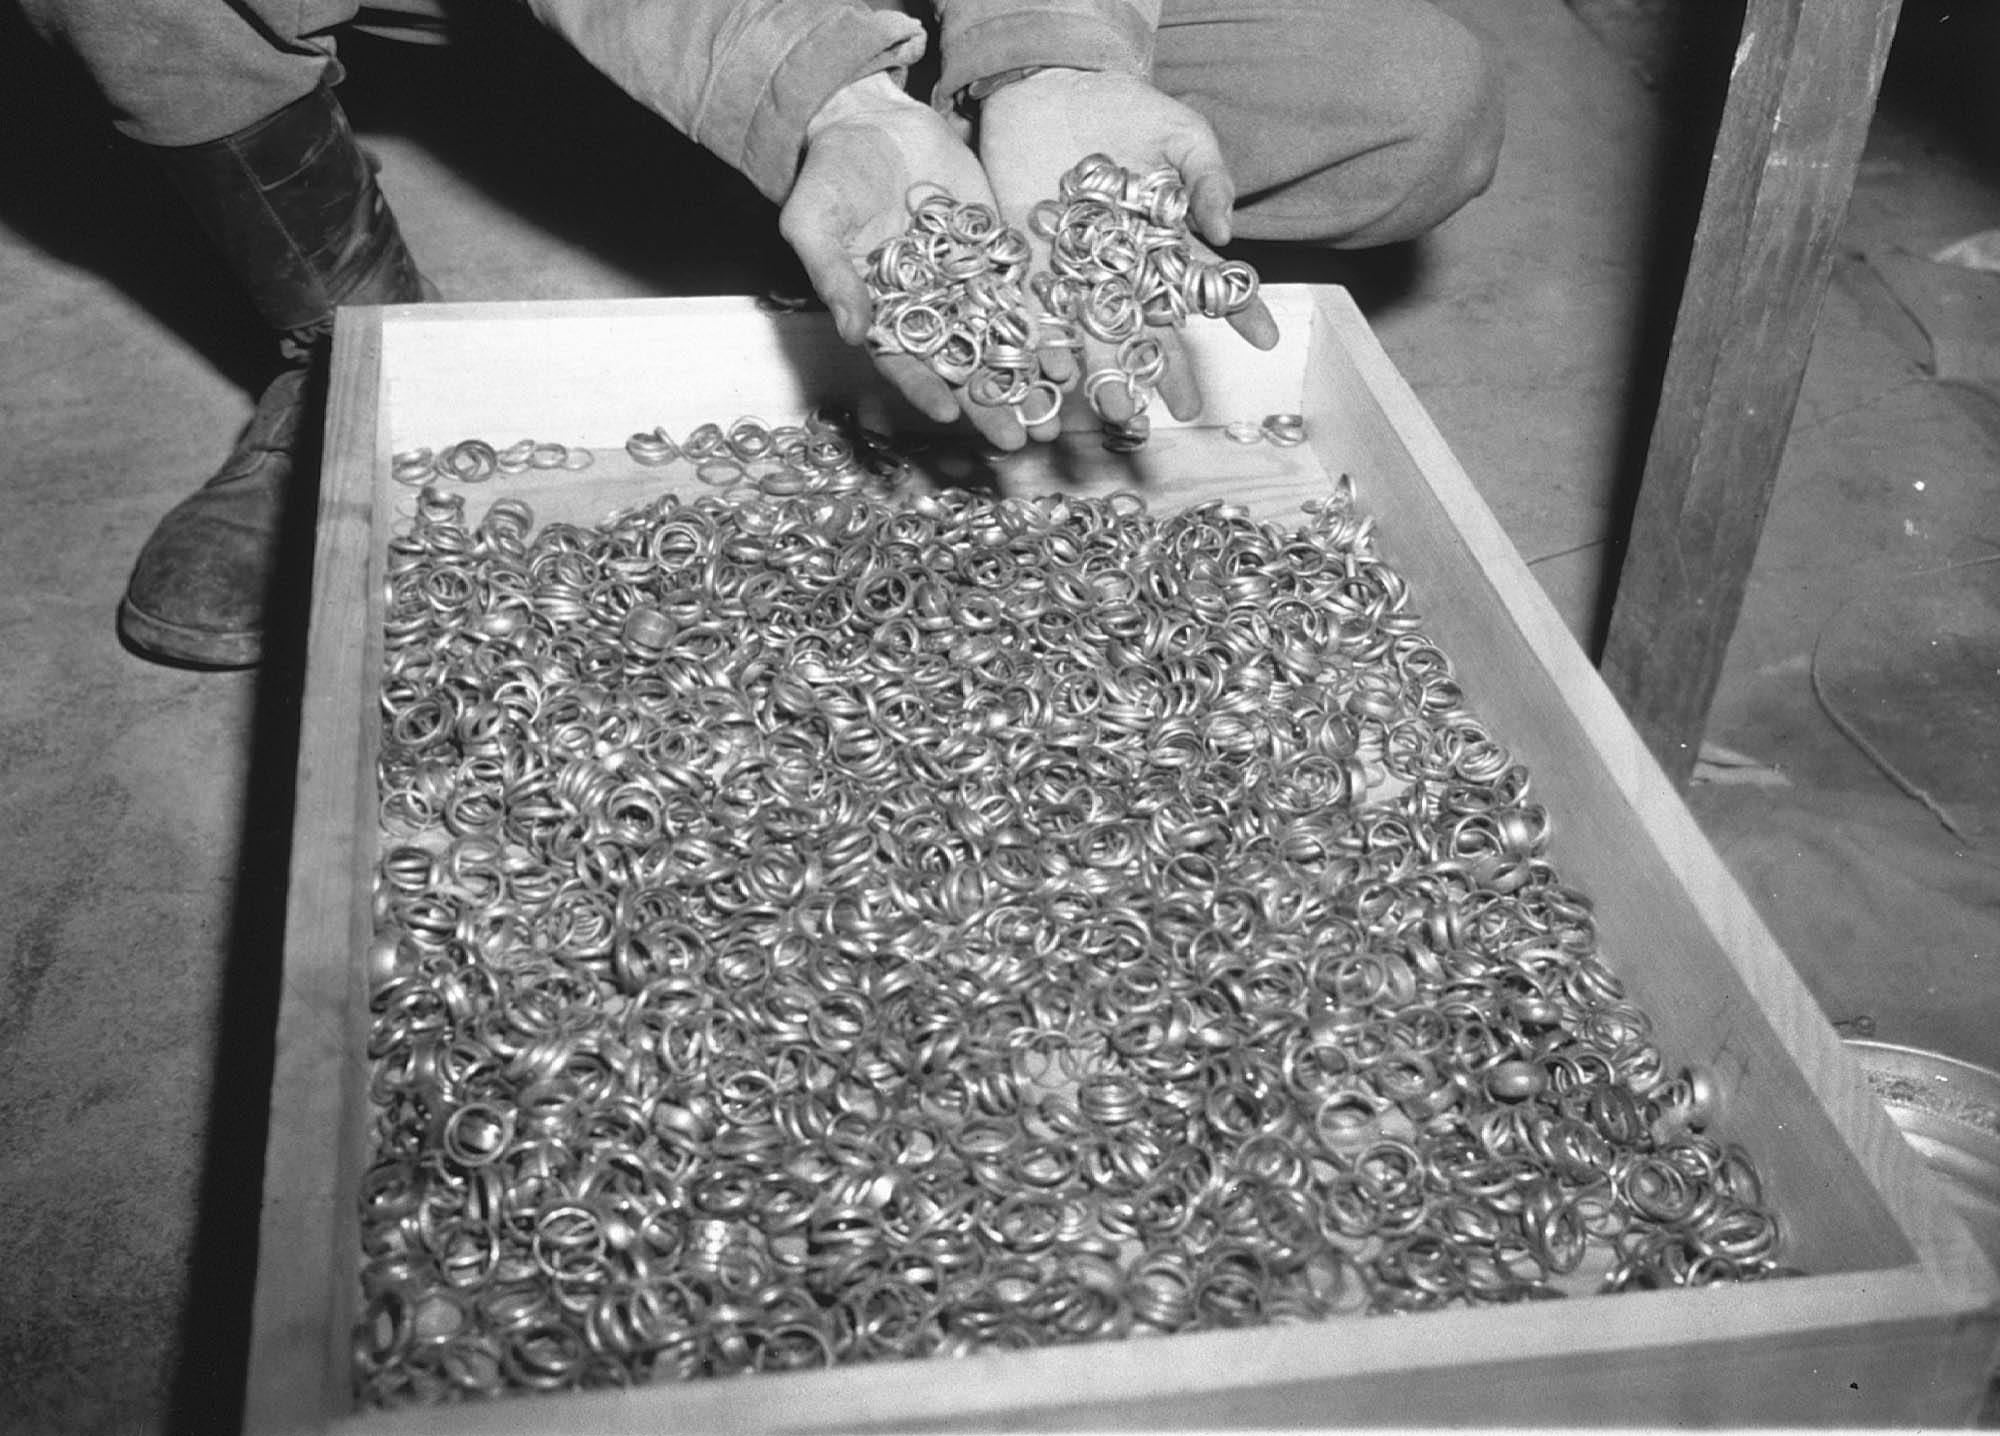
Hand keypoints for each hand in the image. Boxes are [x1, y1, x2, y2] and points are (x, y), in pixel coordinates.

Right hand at [782, 74, 1030, 448]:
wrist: (873, 121)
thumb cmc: (829, 175)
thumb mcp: (812, 221)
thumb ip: (832, 276)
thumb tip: (850, 332)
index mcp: (880, 312)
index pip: (904, 362)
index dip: (926, 390)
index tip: (951, 416)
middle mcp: (925, 307)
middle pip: (961, 365)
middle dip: (990, 404)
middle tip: (1019, 441)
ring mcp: (963, 282)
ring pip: (999, 339)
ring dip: (1027, 376)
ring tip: (1055, 408)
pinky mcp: (994, 252)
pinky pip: (1022, 295)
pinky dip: (1045, 325)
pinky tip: (1070, 354)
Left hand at [979, 70, 1278, 422]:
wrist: (1050, 86)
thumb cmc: (1125, 109)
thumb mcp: (1181, 134)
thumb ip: (1208, 178)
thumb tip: (1226, 233)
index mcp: (1166, 245)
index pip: (1208, 286)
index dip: (1239, 311)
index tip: (1267, 341)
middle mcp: (1124, 271)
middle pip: (1150, 329)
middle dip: (1168, 372)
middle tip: (1184, 412)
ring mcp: (1077, 273)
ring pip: (1096, 335)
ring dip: (1107, 376)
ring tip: (1121, 413)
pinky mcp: (1030, 266)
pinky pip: (1038, 314)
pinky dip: (1046, 345)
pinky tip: (1058, 377)